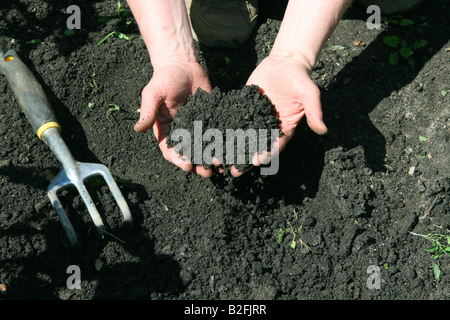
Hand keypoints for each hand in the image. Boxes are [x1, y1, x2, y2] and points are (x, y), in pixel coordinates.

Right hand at [134, 60, 213, 176]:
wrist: (183, 63)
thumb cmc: (164, 77)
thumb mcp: (153, 93)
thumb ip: (148, 111)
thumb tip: (138, 129)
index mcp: (166, 129)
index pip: (170, 150)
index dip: (178, 160)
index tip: (188, 165)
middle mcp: (182, 131)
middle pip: (189, 153)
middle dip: (197, 164)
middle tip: (207, 172)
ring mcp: (198, 126)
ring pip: (204, 147)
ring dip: (211, 158)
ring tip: (220, 166)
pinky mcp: (211, 118)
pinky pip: (217, 134)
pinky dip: (222, 143)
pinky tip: (230, 151)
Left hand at [230, 55, 327, 176]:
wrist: (286, 61)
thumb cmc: (300, 77)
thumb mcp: (309, 93)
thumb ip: (314, 111)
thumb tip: (324, 130)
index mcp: (284, 129)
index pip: (274, 147)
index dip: (266, 155)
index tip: (256, 161)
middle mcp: (267, 127)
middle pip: (255, 148)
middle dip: (244, 160)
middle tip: (232, 171)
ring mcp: (254, 118)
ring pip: (241, 138)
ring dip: (231, 150)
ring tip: (218, 160)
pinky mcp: (243, 108)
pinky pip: (232, 120)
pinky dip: (223, 129)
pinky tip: (211, 136)